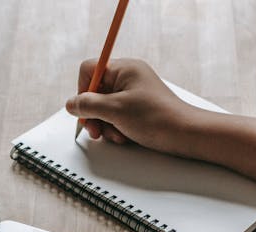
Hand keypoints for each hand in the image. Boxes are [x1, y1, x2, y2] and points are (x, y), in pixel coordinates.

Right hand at [66, 57, 255, 183]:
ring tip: (117, 135)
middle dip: (93, 114)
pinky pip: (116, 118)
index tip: (86, 110)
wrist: (184, 135)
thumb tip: (71, 104)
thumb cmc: (157, 118)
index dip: (83, 91)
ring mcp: (133, 95)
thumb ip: (89, 106)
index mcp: (124, 69)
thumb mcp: (115, 111)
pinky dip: (116, 130)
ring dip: (105, 125)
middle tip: (96, 131)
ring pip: (104, 109)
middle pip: (95, 93)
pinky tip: (125, 137)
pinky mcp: (137, 111)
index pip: (90, 70)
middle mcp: (128, 78)